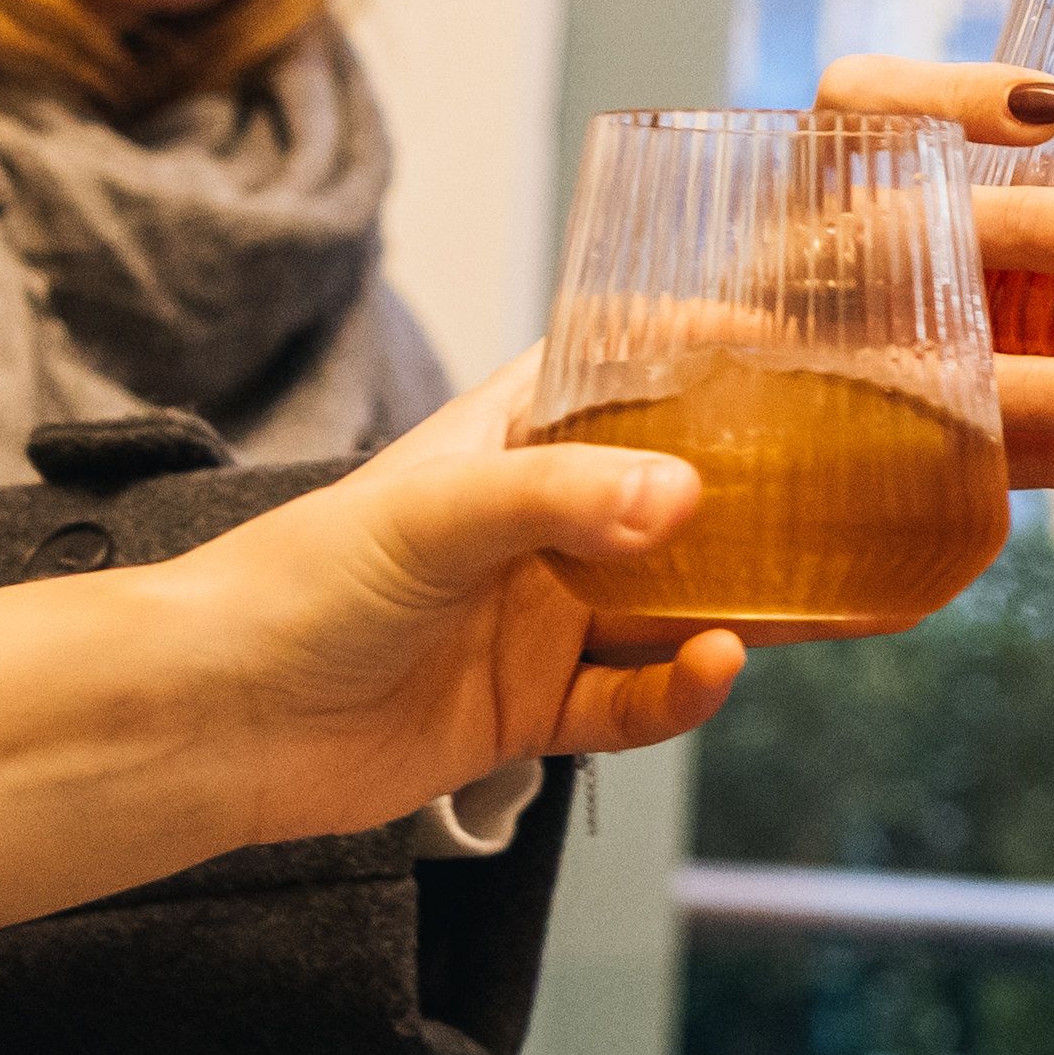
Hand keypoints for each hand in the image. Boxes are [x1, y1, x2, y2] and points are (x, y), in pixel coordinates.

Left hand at [0, 378, 749, 958]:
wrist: (212, 720)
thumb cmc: (291, 584)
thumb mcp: (433, 512)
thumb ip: (562, 498)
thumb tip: (685, 497)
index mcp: (502, 443)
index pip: (615, 370)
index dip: (695, 348)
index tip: (791, 334)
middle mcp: (532, 527)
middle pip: (668, 497)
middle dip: (750, 493)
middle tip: (841, 483)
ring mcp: (535, 621)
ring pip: (669, 603)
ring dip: (733, 601)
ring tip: (798, 592)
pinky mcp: (529, 711)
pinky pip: (633, 700)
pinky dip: (680, 690)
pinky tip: (713, 669)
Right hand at [817, 52, 1053, 486]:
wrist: (775, 451)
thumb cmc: (912, 294)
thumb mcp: (957, 230)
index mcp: (830, 179)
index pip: (855, 101)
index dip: (944, 93)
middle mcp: (802, 260)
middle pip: (885, 227)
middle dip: (1011, 231)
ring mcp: (807, 365)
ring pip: (908, 368)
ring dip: (1033, 384)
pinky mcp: (839, 459)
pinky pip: (939, 468)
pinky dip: (1040, 462)